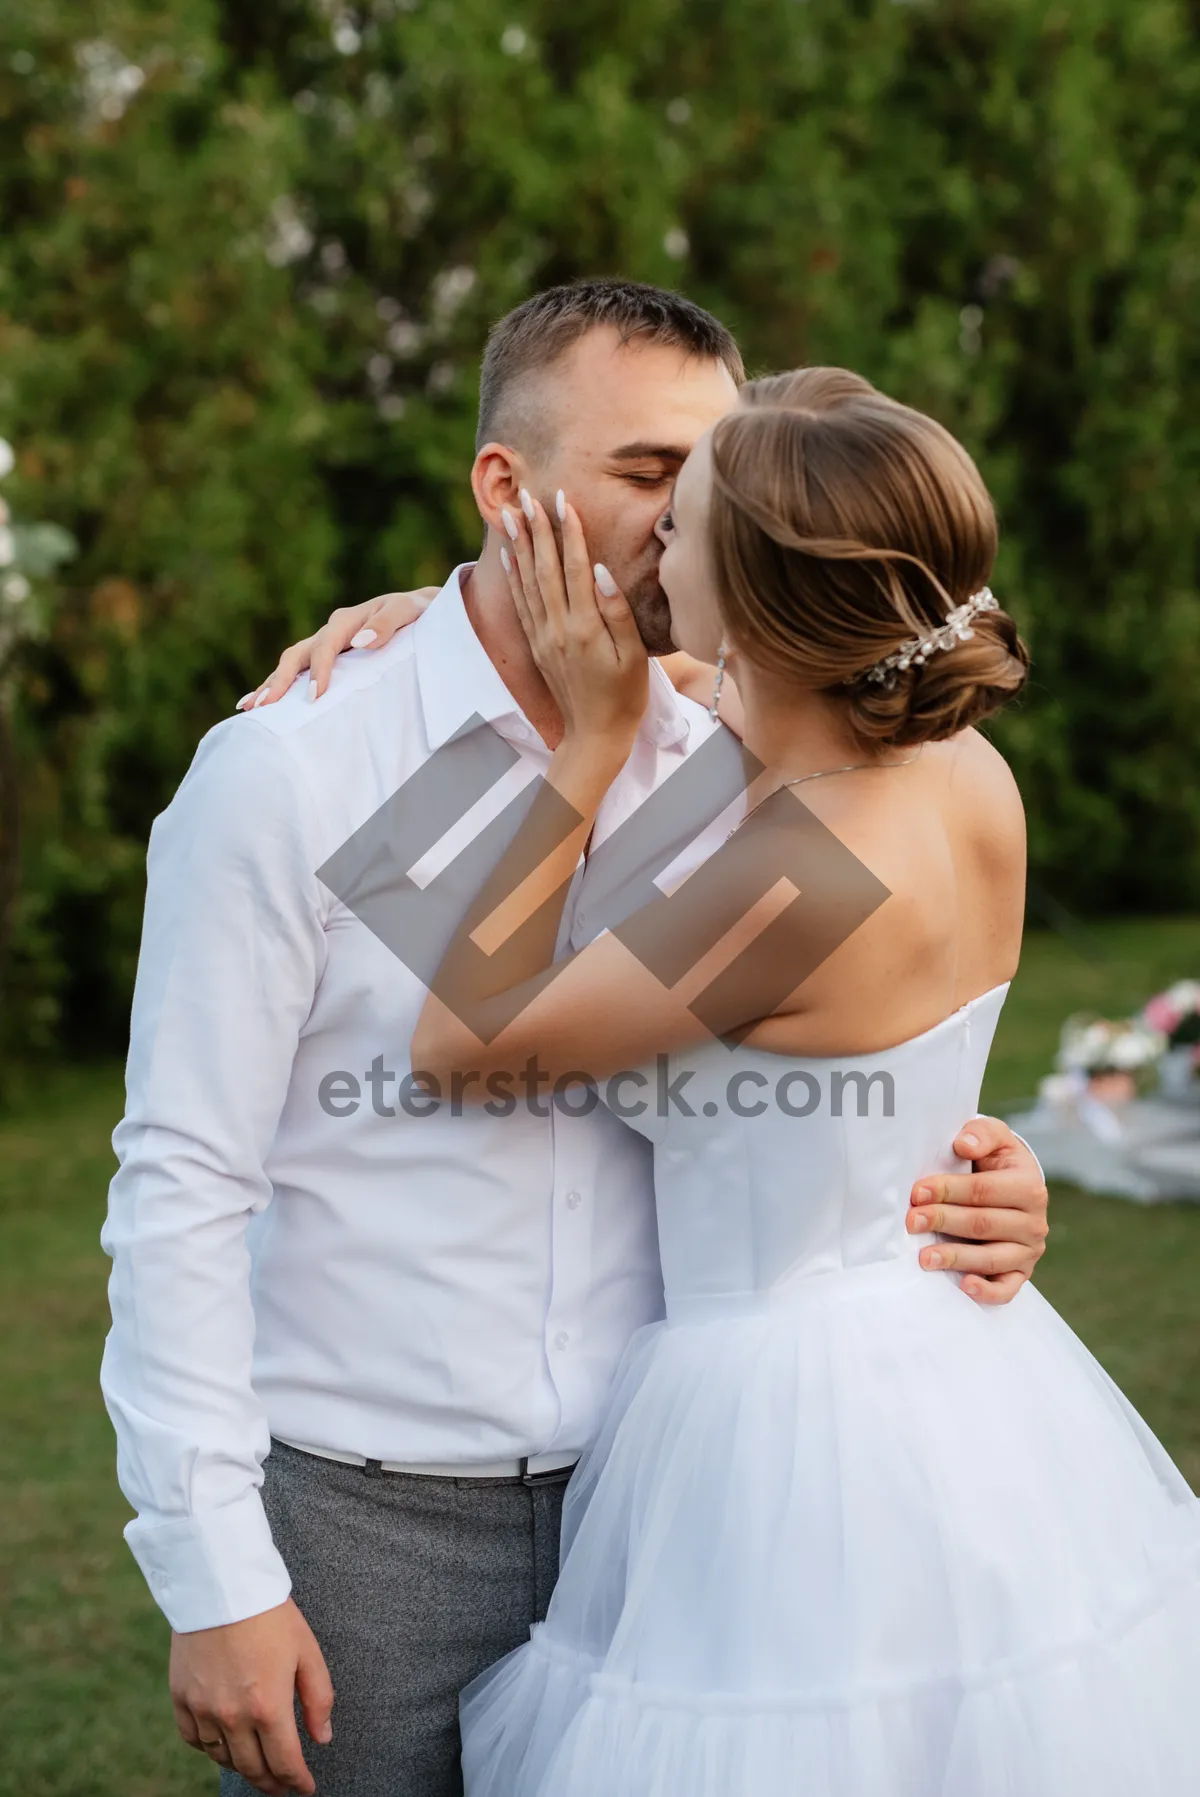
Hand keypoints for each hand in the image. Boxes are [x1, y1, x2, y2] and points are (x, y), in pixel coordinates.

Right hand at [170, 1597, 333, 1795]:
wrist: (220, 1584)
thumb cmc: (270, 1614)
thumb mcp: (307, 1651)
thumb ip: (319, 1698)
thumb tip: (322, 1738)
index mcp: (268, 1707)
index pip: (285, 1763)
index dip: (297, 1782)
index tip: (305, 1789)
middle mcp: (233, 1717)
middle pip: (253, 1769)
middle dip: (271, 1783)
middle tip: (283, 1787)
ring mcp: (204, 1709)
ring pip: (223, 1759)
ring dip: (243, 1767)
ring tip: (257, 1766)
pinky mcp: (181, 1698)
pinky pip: (194, 1739)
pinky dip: (210, 1748)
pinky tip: (223, 1745)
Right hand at [235, 588, 439, 709]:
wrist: (421, 610)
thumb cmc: (417, 613)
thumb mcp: (407, 611)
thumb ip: (386, 624)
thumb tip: (361, 641)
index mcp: (347, 620)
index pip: (326, 647)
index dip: (319, 671)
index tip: (315, 696)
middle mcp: (331, 631)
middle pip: (296, 655)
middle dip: (278, 681)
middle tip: (264, 707)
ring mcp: (326, 643)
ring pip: (291, 664)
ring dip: (270, 685)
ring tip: (249, 707)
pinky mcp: (328, 657)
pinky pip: (299, 671)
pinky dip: (278, 685)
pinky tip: (259, 703)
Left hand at [501, 489, 647, 753]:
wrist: (594, 736)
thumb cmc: (625, 697)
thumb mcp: (634, 657)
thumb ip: (617, 612)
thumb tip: (600, 571)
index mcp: (585, 627)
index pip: (576, 567)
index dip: (570, 531)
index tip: (564, 499)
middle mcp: (558, 628)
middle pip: (545, 568)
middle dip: (537, 529)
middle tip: (528, 495)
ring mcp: (543, 637)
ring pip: (528, 581)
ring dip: (520, 545)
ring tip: (511, 513)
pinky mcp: (536, 646)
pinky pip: (521, 603)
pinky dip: (514, 575)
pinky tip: (510, 555)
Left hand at [906, 1116, 1048, 1305]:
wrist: (1012, 1187)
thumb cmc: (995, 1161)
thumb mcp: (995, 1138)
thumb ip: (982, 1134)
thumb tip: (964, 1144)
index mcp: (1028, 1186)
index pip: (984, 1191)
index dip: (949, 1190)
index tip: (918, 1192)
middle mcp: (1034, 1222)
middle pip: (983, 1224)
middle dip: (944, 1221)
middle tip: (911, 1221)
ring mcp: (1029, 1251)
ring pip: (992, 1259)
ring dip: (956, 1258)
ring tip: (923, 1257)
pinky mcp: (1021, 1273)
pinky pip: (1007, 1289)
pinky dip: (987, 1292)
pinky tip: (964, 1286)